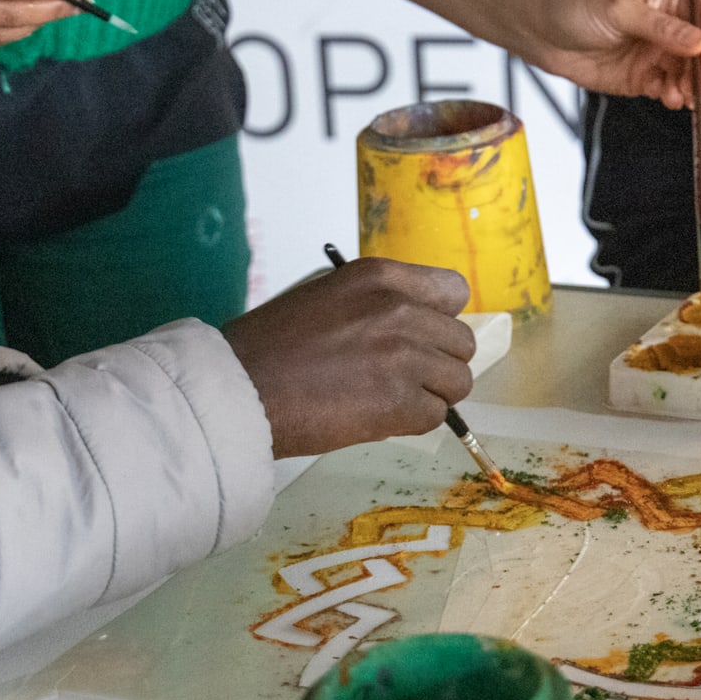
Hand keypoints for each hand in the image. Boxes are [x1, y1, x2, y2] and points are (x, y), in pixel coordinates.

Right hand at [223, 258, 475, 457]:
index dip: (442, 318)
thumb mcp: (328, 295)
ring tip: (390, 399)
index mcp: (380, 277)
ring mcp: (404, 357)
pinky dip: (413, 422)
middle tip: (401, 377)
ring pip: (457, 382)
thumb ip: (378, 303)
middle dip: (438, 363)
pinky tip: (378, 417)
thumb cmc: (271, 346)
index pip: (454, 290)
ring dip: (432, 395)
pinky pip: (436, 416)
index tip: (422, 335)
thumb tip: (419, 326)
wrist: (239, 390)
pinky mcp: (400, 403)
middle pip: (461, 342)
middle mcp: (399, 310)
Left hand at [529, 0, 700, 108]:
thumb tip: (699, 42)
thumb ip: (660, 27)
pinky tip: (668, 99)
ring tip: (677, 97)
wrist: (542, 32)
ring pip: (688, 74)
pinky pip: (668, 89)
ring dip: (688, 88)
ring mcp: (658, 52)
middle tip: (695, 88)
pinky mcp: (644, 77)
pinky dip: (672, 97)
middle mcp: (669, 24)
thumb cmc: (576, 7)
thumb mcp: (619, 11)